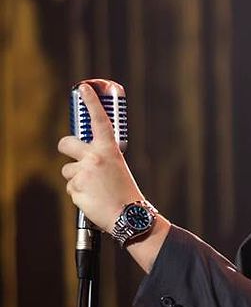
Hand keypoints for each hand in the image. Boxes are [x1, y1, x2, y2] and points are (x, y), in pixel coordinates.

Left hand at [59, 83, 143, 231]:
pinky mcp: (75, 188)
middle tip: (74, 157)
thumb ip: (102, 158)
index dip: (91, 102)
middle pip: (65, 144)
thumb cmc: (126, 194)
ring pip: (67, 171)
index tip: (83, 89)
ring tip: (95, 190)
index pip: (99, 120)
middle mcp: (94, 157)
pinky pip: (70, 188)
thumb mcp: (118, 169)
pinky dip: (79, 194)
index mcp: (109, 150)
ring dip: (76, 179)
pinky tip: (93, 199)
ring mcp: (83, 173)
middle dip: (66, 149)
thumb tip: (84, 156)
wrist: (129, 216)